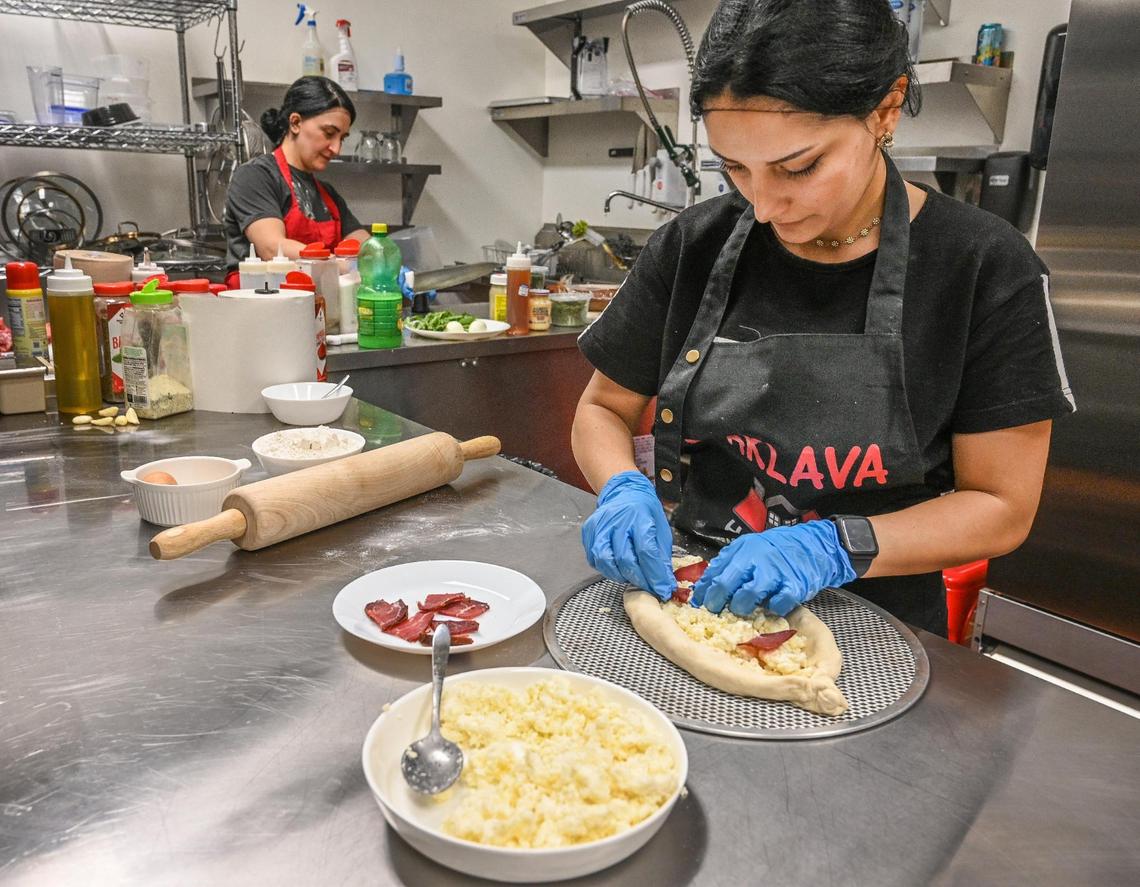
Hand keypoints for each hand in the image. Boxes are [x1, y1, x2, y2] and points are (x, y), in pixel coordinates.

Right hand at [582, 471, 675, 600]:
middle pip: (625, 559)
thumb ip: (661, 555)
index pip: (646, 551)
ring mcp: (600, 526)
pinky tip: (618, 567)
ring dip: (620, 576)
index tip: (662, 588)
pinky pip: (594, 558)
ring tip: (632, 577)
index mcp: (639, 516)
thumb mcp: (661, 528)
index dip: (655, 574)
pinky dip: (607, 568)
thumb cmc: (645, 511)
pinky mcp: (589, 532)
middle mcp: (617, 520)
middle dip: (639, 579)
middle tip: (648, 588)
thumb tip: (664, 582)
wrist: (623, 492)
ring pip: (605, 561)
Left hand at [690, 520, 855, 616]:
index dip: (704, 590)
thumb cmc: (777, 549)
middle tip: (715, 612)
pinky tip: (771, 606)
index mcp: (742, 549)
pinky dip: (772, 608)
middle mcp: (755, 559)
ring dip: (741, 606)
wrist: (813, 545)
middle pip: (726, 584)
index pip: (715, 572)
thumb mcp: (749, 548)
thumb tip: (707, 585)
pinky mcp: (793, 586)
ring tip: (741, 609)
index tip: (699, 602)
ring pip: (748, 595)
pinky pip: (777, 604)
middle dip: (716, 602)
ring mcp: (775, 572)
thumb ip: (730, 563)